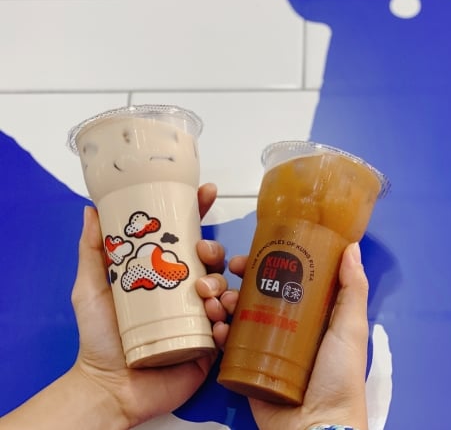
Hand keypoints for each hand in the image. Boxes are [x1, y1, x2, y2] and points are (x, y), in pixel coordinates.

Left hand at [0, 183, 232, 429]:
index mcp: (166, 276)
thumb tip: (91, 210)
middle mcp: (187, 293)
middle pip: (214, 262)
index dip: (199, 213)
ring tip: (209, 300)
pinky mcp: (210, 345)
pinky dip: (228, 323)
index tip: (206, 192)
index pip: (187, 239)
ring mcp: (201, 318)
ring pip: (227, 292)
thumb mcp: (91, 288)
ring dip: (225, 289)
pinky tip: (216, 326)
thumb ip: (92, 251)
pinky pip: (231, 328)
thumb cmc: (100, 338)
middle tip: (204, 257)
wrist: (110, 386)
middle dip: (216, 253)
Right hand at [197, 243, 369, 429]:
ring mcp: (265, 347)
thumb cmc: (338, 376)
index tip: (252, 250)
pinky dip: (218, 332)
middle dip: (238, 279)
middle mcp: (286, 327)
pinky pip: (228, 345)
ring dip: (224, 301)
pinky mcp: (247, 368)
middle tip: (229, 271)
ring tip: (220, 300)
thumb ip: (352, 289)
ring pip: (238, 315)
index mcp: (311, 314)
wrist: (315, 426)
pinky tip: (216, 326)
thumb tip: (351, 247)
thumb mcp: (350, 328)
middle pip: (257, 293)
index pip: (285, 278)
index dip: (268, 261)